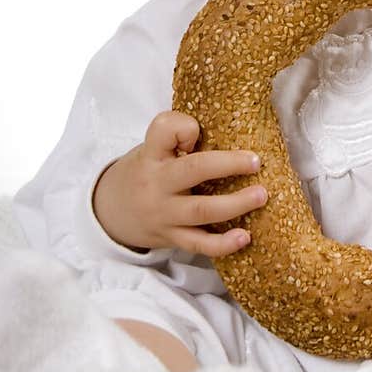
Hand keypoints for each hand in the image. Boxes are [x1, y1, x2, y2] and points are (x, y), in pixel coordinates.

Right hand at [92, 111, 266, 256]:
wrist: (110, 213)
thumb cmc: (144, 173)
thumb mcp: (150, 150)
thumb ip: (178, 140)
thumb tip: (226, 135)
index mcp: (151, 155)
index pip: (163, 130)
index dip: (183, 127)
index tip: (197, 130)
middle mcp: (157, 184)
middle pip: (193, 170)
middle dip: (228, 164)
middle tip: (256, 162)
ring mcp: (164, 214)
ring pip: (201, 211)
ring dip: (235, 204)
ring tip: (261, 195)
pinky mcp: (172, 237)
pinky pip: (199, 244)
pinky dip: (223, 244)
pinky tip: (245, 237)